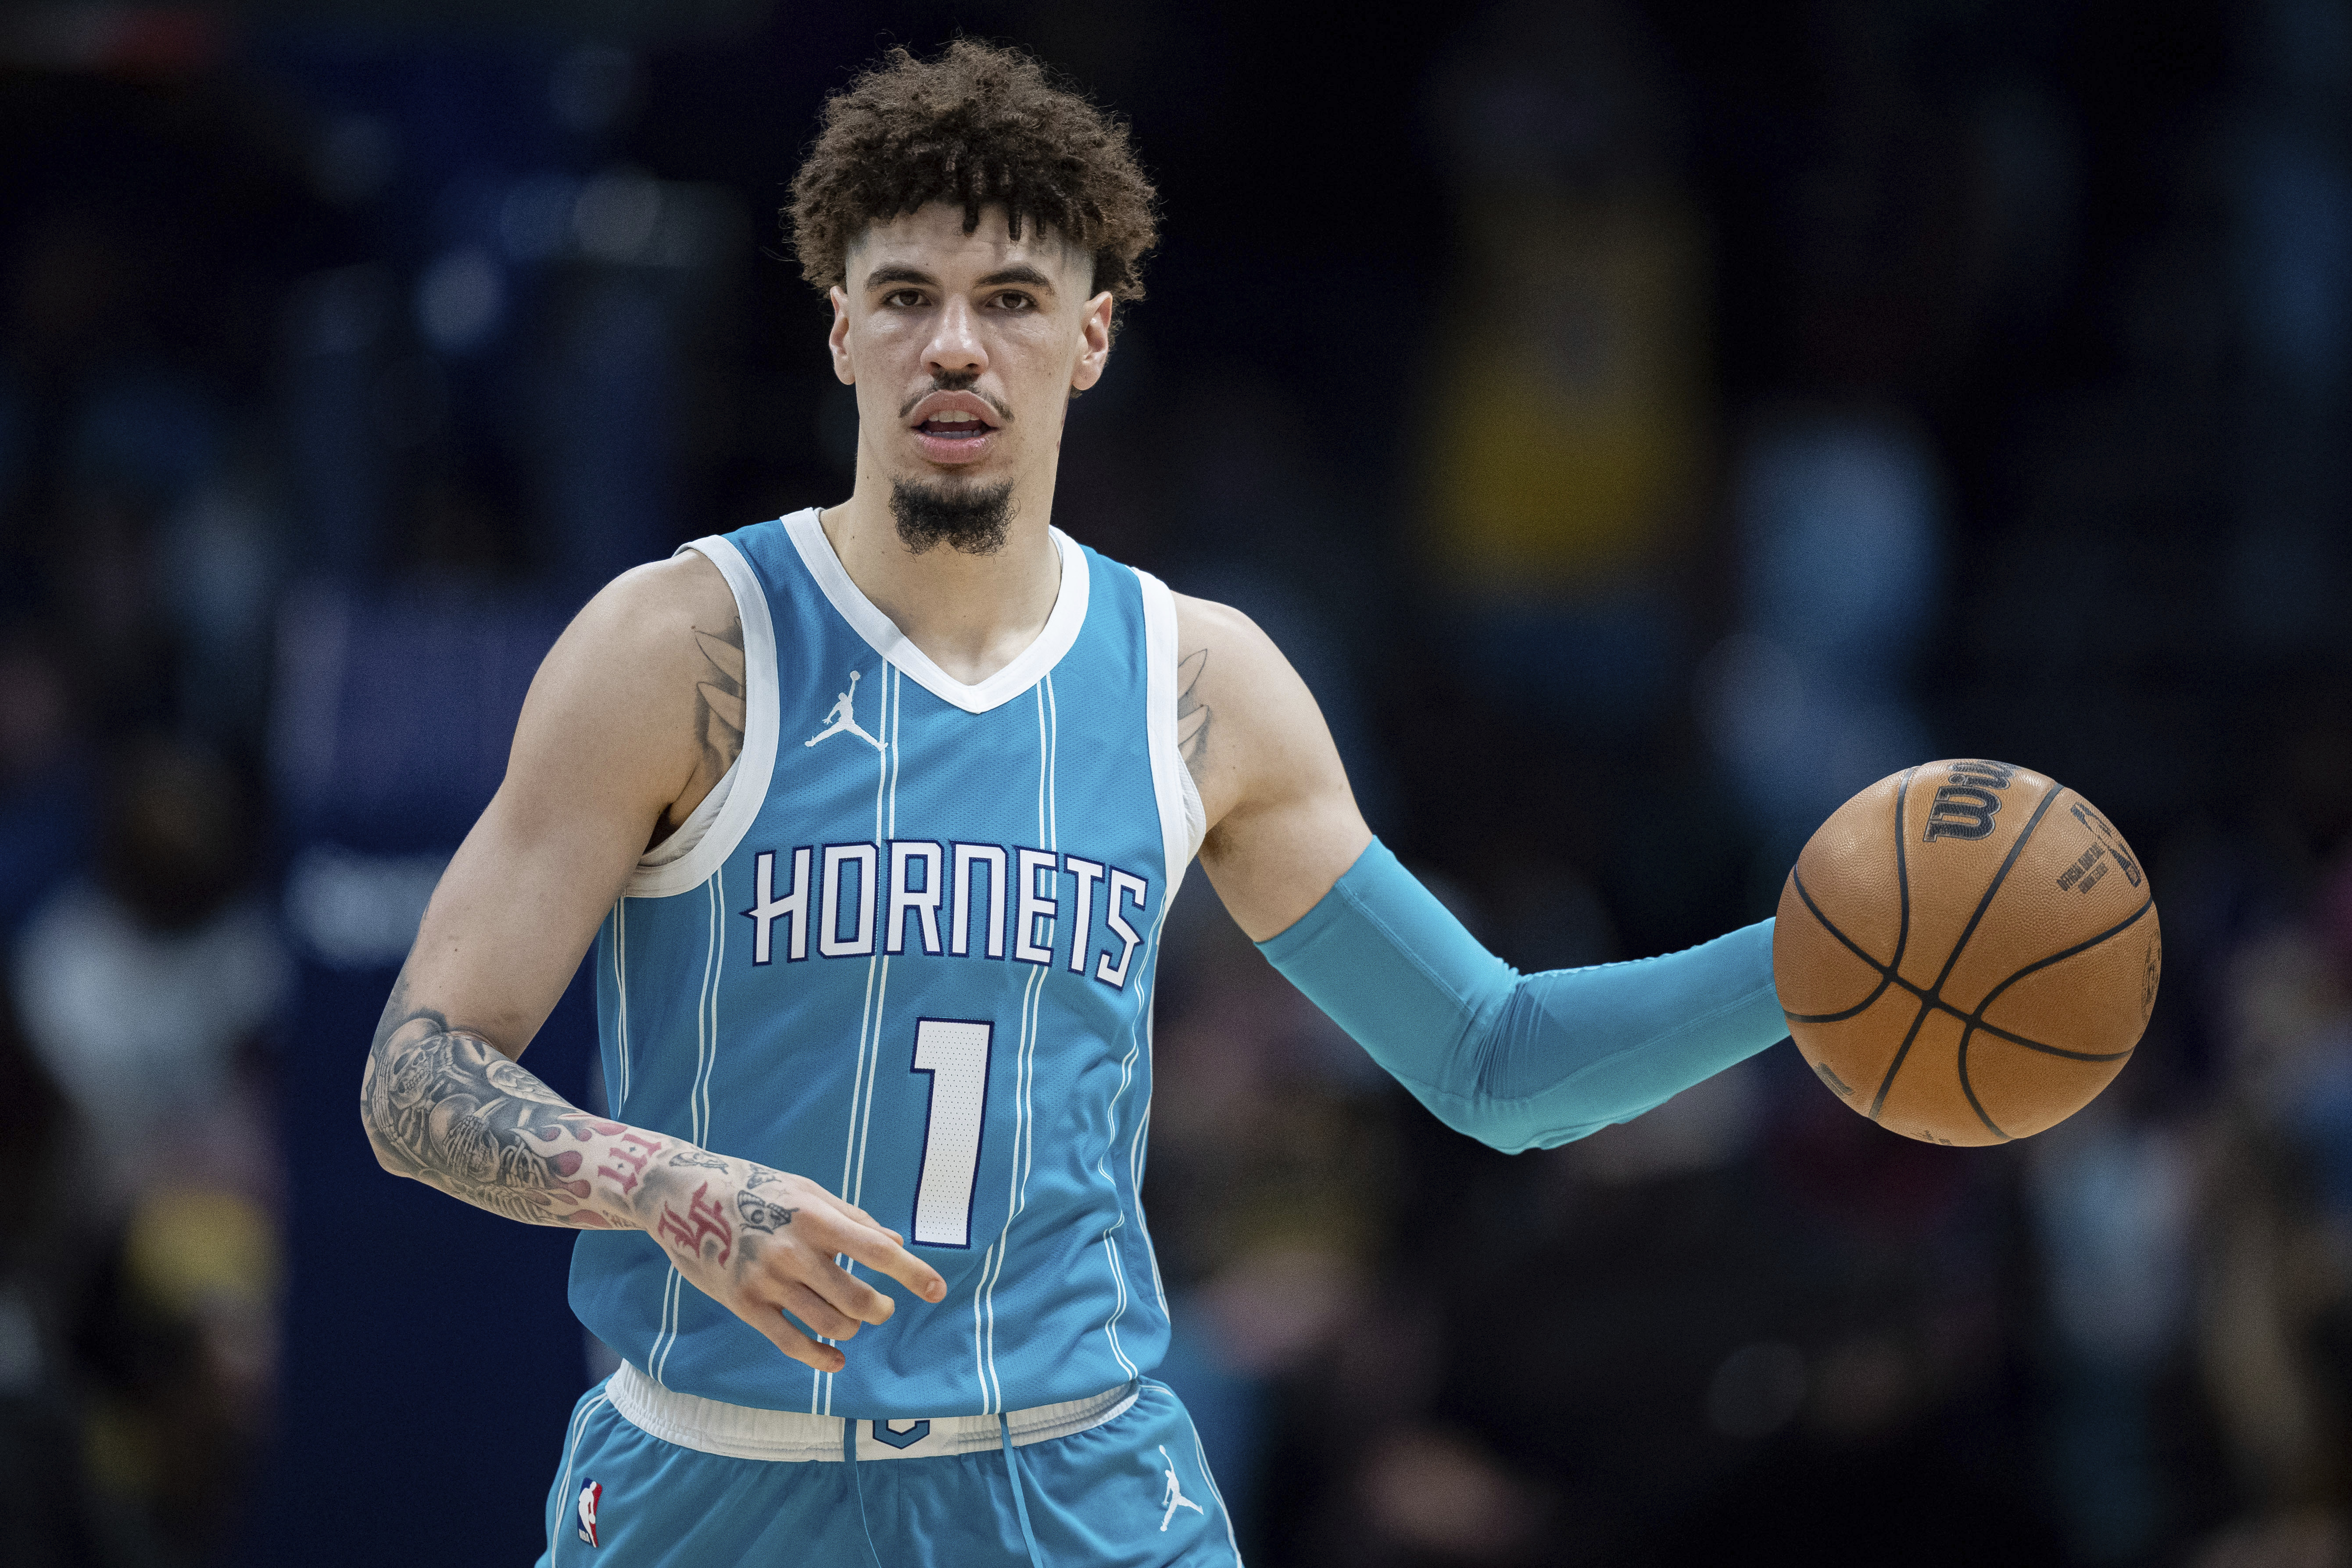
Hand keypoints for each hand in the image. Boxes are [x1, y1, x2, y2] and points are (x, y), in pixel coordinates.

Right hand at [642, 1156, 946, 1372]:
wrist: (681, 1197)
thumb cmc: (754, 1187)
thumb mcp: (805, 1190)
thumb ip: (852, 1217)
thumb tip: (894, 1243)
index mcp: (814, 1216)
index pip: (876, 1249)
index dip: (911, 1272)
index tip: (937, 1291)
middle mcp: (793, 1250)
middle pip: (857, 1298)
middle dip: (879, 1310)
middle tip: (882, 1308)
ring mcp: (767, 1280)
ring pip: (828, 1324)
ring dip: (851, 1329)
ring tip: (853, 1322)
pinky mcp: (743, 1303)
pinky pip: (790, 1342)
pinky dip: (819, 1356)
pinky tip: (836, 1359)